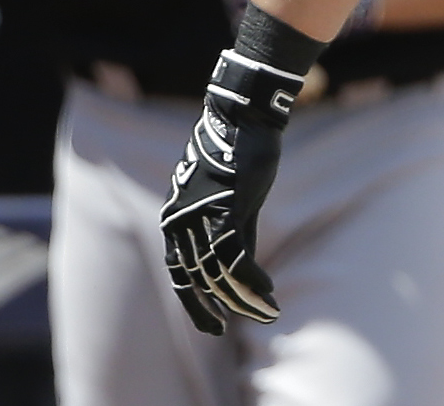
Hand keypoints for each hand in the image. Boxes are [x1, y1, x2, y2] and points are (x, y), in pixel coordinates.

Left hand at [161, 47, 302, 332]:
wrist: (245, 116)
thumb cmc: (237, 153)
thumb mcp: (230, 197)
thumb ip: (232, 230)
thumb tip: (240, 265)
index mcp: (174, 221)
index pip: (178, 276)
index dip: (195, 305)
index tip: (213, 327)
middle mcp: (180, 222)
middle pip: (199, 280)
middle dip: (225, 307)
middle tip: (253, 322)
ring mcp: (201, 216)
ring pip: (218, 273)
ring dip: (245, 298)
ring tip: (268, 311)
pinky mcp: (227, 208)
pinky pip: (236, 256)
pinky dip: (253, 278)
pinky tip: (269, 290)